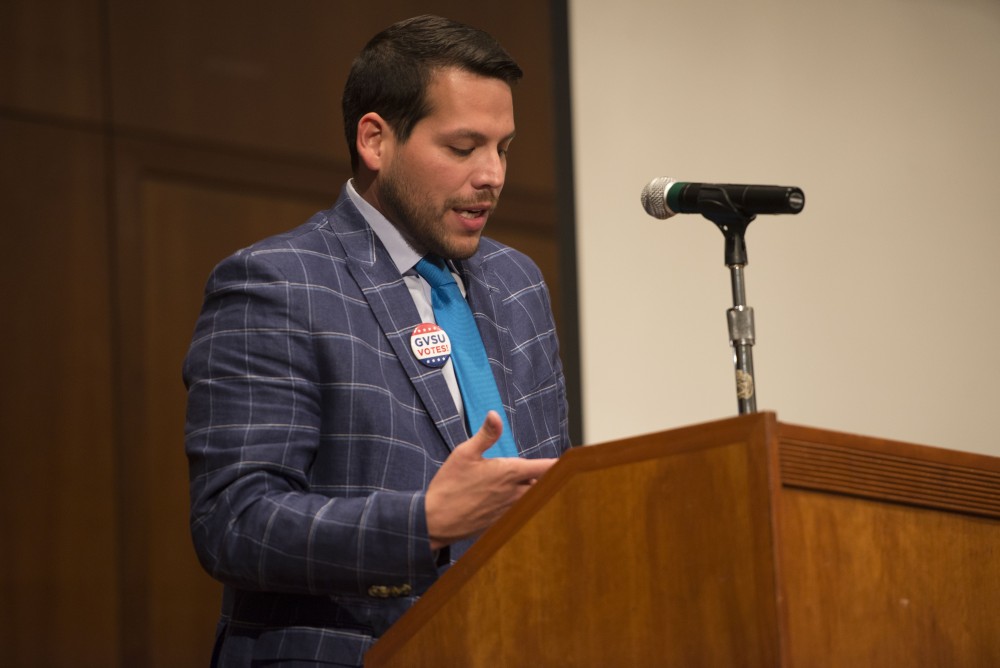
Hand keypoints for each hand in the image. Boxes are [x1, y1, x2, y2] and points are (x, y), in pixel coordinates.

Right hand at [425, 411, 556, 550]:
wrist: (435, 520)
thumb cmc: (448, 486)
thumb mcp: (464, 453)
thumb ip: (486, 434)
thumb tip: (495, 415)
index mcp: (508, 473)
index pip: (545, 468)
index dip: (559, 464)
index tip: (571, 461)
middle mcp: (514, 493)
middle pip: (544, 485)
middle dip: (548, 479)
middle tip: (555, 472)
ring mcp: (509, 510)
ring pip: (534, 500)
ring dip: (537, 492)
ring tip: (536, 486)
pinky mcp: (502, 523)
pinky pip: (521, 514)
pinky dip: (524, 507)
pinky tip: (517, 503)